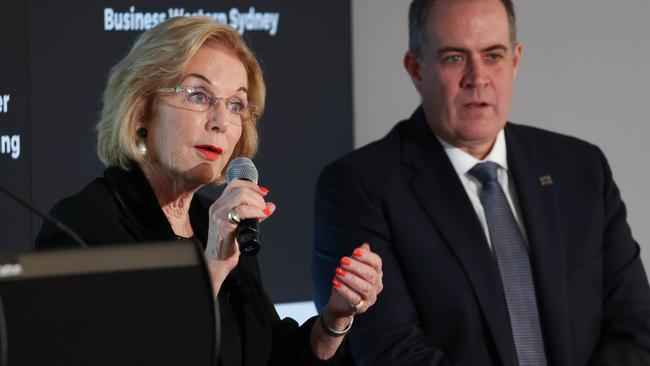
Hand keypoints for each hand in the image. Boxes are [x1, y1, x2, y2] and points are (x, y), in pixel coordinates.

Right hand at [204, 180, 274, 294]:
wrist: (218, 260)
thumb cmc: (228, 243)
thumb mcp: (242, 224)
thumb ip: (256, 213)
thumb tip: (271, 206)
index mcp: (220, 205)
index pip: (234, 184)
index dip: (251, 185)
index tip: (263, 192)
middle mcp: (217, 207)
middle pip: (240, 189)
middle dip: (257, 196)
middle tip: (264, 208)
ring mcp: (219, 215)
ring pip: (241, 196)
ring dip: (257, 202)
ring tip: (263, 212)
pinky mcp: (224, 225)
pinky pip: (242, 211)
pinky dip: (256, 212)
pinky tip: (261, 216)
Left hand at [322, 243, 382, 329]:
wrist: (340, 302)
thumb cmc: (348, 281)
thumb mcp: (351, 267)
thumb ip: (358, 257)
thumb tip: (365, 245)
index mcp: (377, 272)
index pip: (377, 262)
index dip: (367, 256)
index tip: (354, 251)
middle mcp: (377, 285)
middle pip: (370, 274)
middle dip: (356, 266)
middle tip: (342, 261)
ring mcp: (370, 297)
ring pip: (364, 287)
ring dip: (350, 278)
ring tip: (338, 271)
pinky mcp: (361, 306)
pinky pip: (354, 298)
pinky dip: (344, 290)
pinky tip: (335, 283)